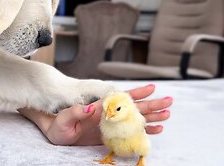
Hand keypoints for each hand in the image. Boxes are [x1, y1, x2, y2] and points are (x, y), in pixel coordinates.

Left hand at [18, 84, 172, 145]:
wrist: (54, 133)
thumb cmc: (57, 124)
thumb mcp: (63, 118)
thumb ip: (75, 112)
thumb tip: (89, 107)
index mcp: (97, 106)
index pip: (120, 98)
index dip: (135, 94)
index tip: (151, 88)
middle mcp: (107, 113)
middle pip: (132, 107)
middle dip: (151, 104)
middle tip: (169, 101)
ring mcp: (109, 124)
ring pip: (134, 118)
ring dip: (151, 116)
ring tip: (167, 114)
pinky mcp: (110, 135)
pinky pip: (129, 132)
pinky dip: (143, 131)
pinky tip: (155, 130)